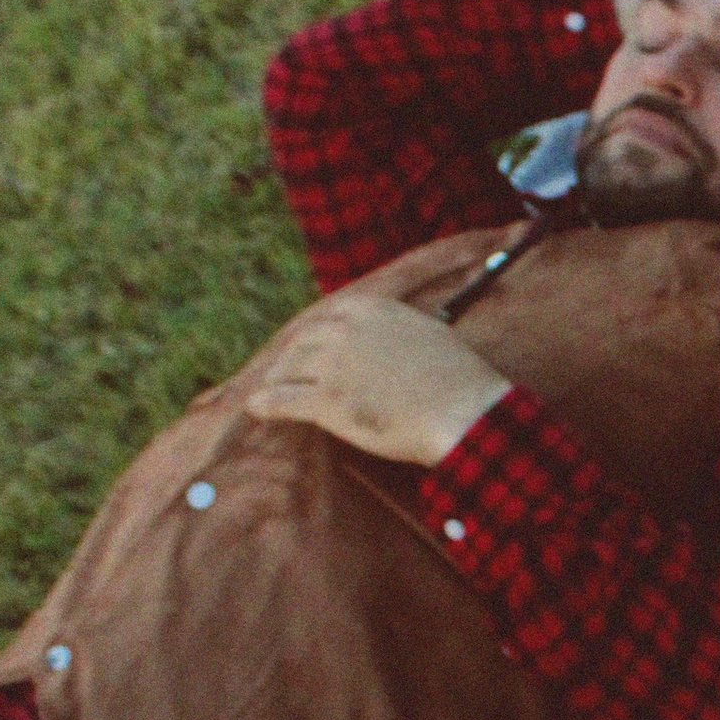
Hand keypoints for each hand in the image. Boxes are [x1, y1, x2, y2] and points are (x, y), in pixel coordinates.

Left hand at [244, 297, 510, 464]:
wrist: (464, 410)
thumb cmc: (459, 379)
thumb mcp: (428, 333)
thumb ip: (398, 330)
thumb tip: (396, 337)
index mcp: (371, 308)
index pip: (327, 315)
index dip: (313, 334)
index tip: (308, 346)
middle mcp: (345, 330)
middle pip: (303, 341)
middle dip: (291, 357)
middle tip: (283, 372)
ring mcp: (332, 364)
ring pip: (289, 369)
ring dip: (277, 380)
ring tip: (270, 389)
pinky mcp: (325, 401)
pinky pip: (282, 400)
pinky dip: (266, 404)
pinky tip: (256, 408)